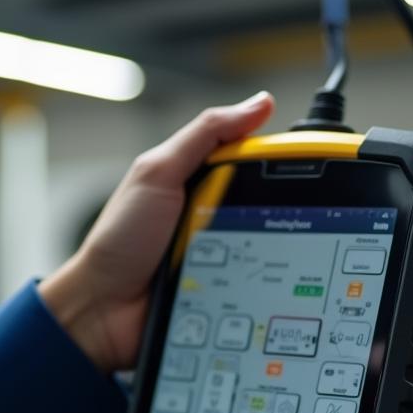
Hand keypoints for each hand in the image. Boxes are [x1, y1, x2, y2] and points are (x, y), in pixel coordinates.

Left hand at [38, 93, 274, 374]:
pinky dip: (266, 286)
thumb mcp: (157, 174)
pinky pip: (258, 285)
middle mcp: (214, 218)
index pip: (257, 162)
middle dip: (287, 212)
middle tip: (302, 217)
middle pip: (271, 205)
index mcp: (200, 183)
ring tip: (291, 255)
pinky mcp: (225, 292)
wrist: (101, 308)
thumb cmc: (119, 241)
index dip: (282, 163)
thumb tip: (258, 104)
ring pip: (272, 248)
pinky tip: (278, 289)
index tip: (311, 165)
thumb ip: (203, 135)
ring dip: (279, 254)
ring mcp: (222, 257)